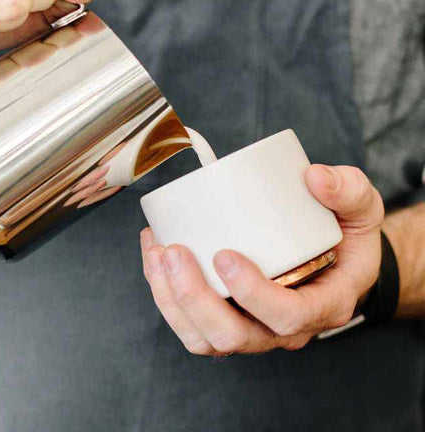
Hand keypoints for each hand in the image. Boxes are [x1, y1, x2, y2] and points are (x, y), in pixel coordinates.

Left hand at [140, 164, 383, 354]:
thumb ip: (349, 189)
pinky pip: (191, 324)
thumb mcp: (361, 210)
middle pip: (234, 337)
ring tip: (156, 251)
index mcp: (323, 304)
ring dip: (171, 299)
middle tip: (173, 251)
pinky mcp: (229, 317)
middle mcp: (285, 328)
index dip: (253, 295)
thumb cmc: (346, 237)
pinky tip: (154, 254)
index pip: (288, 317)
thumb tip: (315, 177)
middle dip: (194, 298)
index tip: (224, 256)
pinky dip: (165, 293)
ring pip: (204, 338)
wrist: (336, 258)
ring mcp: (254, 327)